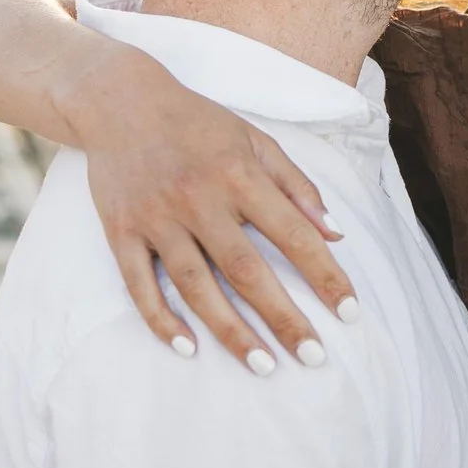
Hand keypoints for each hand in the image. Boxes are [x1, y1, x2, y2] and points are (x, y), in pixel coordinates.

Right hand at [64, 46, 354, 372]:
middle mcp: (199, 199)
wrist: (119, 101)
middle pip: (247, 271)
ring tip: (264, 366)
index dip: (324, 275)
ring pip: (197, 286)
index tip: (348, 312)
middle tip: (313, 357)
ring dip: (231, 331)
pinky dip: (161, 319)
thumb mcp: (256, 141)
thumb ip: (297, 186)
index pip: (293, 235)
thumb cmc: (199, 124)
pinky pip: (140, 285)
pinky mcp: (120, 231)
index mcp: (240, 175)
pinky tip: (188, 348)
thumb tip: (336, 234)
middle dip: (283, 318)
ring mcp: (156, 218)